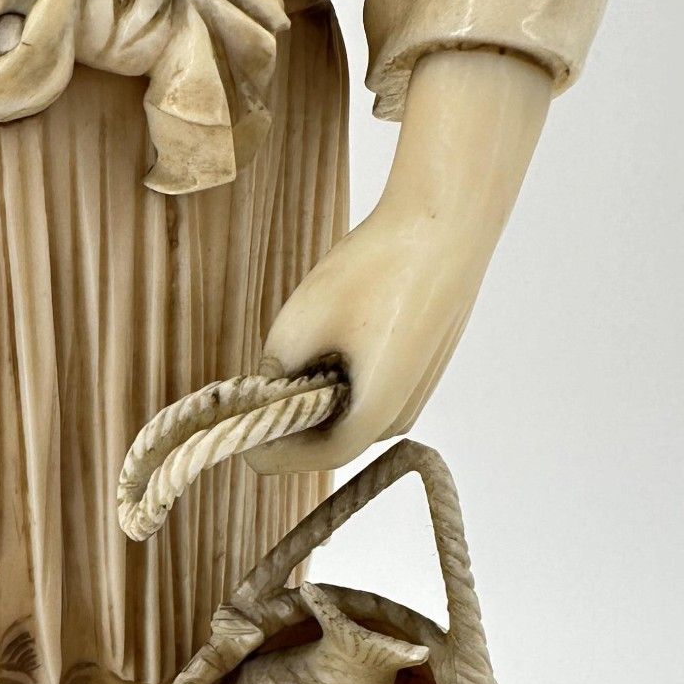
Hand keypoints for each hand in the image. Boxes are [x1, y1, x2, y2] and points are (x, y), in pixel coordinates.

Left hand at [248, 47, 553, 475]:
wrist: (448, 224)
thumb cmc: (377, 270)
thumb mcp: (298, 325)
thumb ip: (274, 375)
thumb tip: (266, 395)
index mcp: (372, 418)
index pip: (305, 458)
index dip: (264, 449)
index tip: (235, 432)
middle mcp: (400, 416)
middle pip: (328, 436)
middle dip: (292, 416)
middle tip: (261, 379)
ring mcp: (417, 393)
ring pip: (349, 408)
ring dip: (319, 390)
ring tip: (309, 338)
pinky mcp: (423, 367)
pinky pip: (370, 385)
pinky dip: (345, 369)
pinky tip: (343, 323)